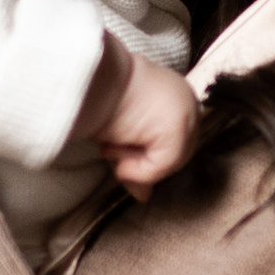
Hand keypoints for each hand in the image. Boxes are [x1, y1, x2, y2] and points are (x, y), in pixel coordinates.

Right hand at [82, 42, 200, 199]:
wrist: (87, 78)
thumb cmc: (95, 99)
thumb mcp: (120, 134)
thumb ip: (138, 162)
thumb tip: (144, 196)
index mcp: (174, 94)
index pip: (172, 143)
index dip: (147, 160)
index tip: (123, 164)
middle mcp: (186, 100)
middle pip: (173, 156)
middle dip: (139, 162)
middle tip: (112, 153)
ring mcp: (186, 112)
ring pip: (168, 163)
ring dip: (133, 161)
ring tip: (112, 142)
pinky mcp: (178, 128)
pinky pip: (162, 167)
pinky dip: (137, 168)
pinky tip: (115, 147)